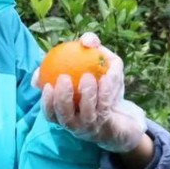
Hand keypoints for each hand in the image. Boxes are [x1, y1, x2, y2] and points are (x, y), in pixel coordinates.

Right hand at [36, 32, 147, 152]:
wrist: (123, 117)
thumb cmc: (102, 88)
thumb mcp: (95, 67)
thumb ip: (88, 51)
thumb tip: (86, 41)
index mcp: (64, 115)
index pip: (50, 112)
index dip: (46, 101)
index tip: (45, 85)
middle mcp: (75, 124)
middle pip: (63, 116)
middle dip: (62, 99)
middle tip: (63, 79)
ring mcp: (92, 127)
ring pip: (86, 114)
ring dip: (87, 95)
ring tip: (87, 77)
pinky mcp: (109, 125)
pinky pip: (106, 108)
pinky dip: (106, 92)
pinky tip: (106, 77)